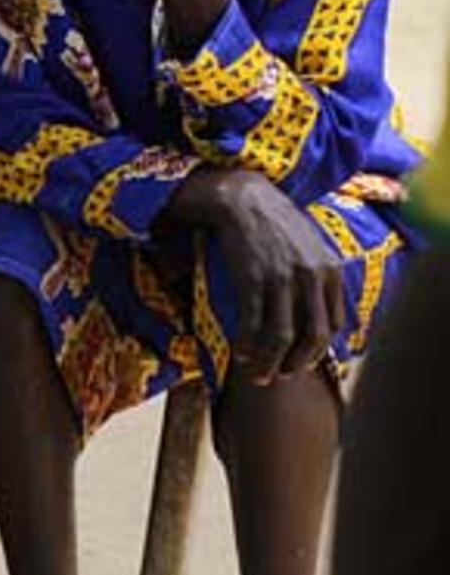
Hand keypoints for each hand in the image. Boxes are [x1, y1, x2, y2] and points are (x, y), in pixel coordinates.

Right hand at [193, 171, 344, 382]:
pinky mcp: (252, 280)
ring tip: (259, 375)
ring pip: (282, 337)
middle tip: (283, 375)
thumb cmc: (275, 223)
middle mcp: (311, 278)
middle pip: (313, 337)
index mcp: (330, 271)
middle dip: (298, 363)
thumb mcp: (311, 246)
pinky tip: (240, 353)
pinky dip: (247, 345)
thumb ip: (321, 277)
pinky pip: (253, 325)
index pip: (333, 325)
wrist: (243, 198)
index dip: (319, 349)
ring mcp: (281, 280)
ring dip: (271, 363)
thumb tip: (321, 313)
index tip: (302, 358)